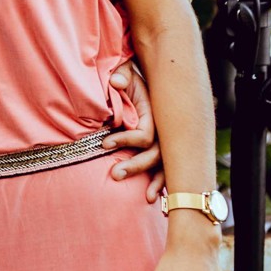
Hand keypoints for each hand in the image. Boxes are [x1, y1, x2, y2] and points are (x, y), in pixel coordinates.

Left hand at [105, 62, 164, 201]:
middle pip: (157, 153)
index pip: (146, 134)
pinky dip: (162, 183)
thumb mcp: (124, 71)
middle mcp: (163, 128)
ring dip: (156, 181)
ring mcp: (165, 140)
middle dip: (137, 165)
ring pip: (165, 165)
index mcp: (154, 112)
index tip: (104, 143)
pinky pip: (166, 169)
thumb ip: (121, 75)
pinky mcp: (162, 148)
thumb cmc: (125, 77)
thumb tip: (116, 82)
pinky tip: (157, 199)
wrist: (132, 79)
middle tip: (114, 174)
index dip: (127, 140)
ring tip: (147, 197)